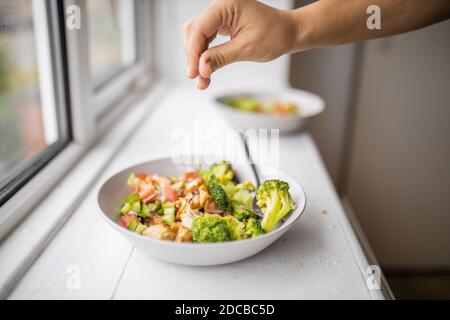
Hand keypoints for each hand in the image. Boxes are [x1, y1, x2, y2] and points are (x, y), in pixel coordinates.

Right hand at [182, 0, 297, 89]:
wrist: (289, 32)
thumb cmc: (275, 35)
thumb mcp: (246, 49)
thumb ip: (220, 57)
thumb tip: (201, 69)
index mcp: (227, 5)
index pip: (199, 29)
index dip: (193, 53)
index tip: (194, 74)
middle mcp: (220, 6)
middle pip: (194, 31)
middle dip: (193, 56)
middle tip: (198, 78)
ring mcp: (220, 14)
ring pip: (196, 35)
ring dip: (197, 57)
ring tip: (202, 78)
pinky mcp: (222, 23)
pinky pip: (206, 38)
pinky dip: (204, 54)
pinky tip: (206, 69)